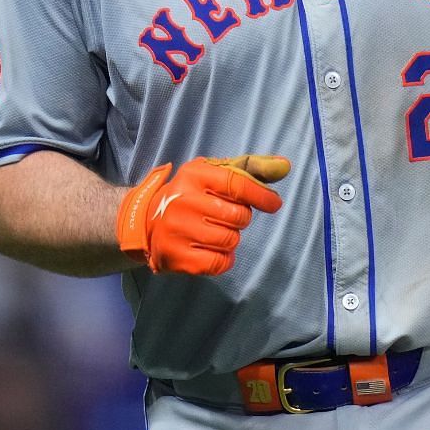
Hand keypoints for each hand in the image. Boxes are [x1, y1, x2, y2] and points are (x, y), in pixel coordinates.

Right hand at [116, 154, 289, 275]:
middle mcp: (182, 201)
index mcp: (193, 175)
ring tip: (211, 232)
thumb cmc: (189, 196)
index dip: (261, 196)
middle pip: (239, 217)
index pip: (237, 184)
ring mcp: (177, 230)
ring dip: (229, 239)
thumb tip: (285, 166)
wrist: (144, 223)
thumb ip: (250, 169)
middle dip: (238, 219)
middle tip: (221, 217)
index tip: (273, 204)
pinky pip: (220, 263)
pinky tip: (208, 250)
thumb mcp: (212, 174)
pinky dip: (222, 260)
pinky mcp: (177, 256)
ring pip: (231, 241)